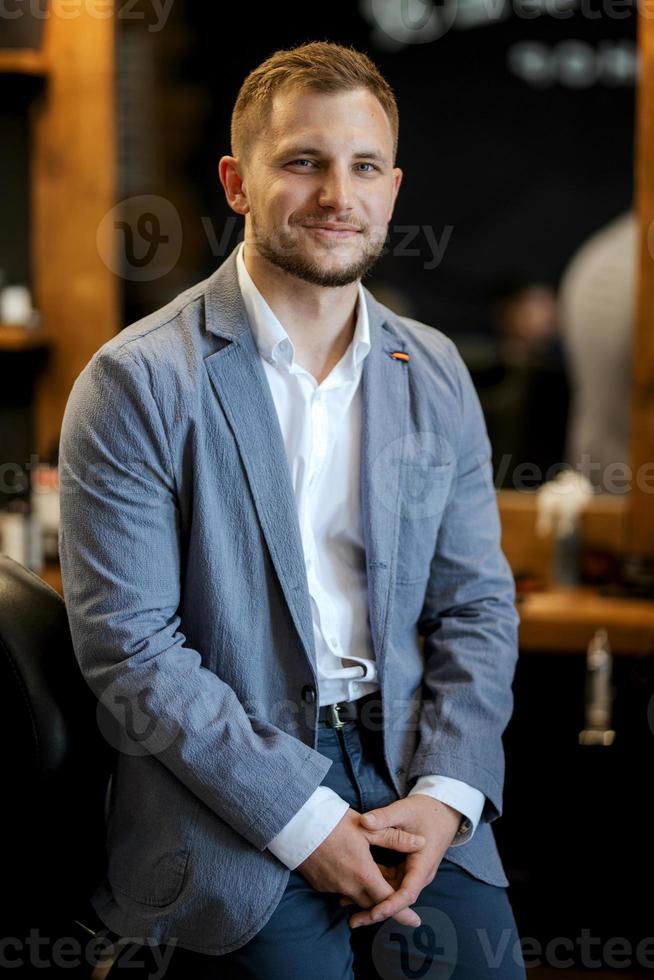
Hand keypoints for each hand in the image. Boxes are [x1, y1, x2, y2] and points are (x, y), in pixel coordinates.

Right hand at [296, 807, 426, 927]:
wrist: (295, 824)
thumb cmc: (333, 823)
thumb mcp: (367, 827)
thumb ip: (395, 837)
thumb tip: (421, 843)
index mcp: (363, 873)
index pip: (388, 899)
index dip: (403, 912)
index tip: (416, 921)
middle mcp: (348, 887)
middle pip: (373, 903)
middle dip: (385, 903)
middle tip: (397, 897)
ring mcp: (332, 887)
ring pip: (356, 898)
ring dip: (367, 894)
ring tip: (376, 880)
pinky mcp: (320, 885)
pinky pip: (341, 892)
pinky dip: (351, 887)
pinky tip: (352, 871)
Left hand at [345, 795, 461, 928]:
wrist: (443, 810)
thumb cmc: (426, 810)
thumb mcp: (404, 810)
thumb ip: (384, 817)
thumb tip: (364, 821)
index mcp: (423, 864)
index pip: (407, 893)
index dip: (390, 905)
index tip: (373, 912)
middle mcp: (419, 874)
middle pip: (398, 899)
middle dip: (376, 910)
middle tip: (352, 920)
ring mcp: (412, 873)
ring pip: (392, 892)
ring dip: (372, 898)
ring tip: (345, 904)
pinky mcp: (406, 869)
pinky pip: (390, 881)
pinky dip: (375, 885)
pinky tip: (355, 887)